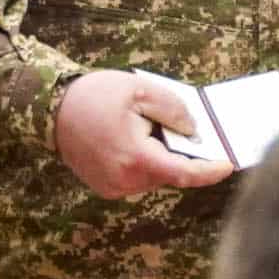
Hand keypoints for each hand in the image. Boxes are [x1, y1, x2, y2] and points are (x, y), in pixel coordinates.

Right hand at [52, 70, 231, 199]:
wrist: (51, 108)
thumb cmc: (95, 96)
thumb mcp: (142, 91)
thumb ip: (175, 111)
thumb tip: (194, 132)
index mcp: (136, 158)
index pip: (183, 173)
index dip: (209, 172)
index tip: (228, 165)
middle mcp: (125, 180)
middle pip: (169, 173)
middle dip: (178, 153)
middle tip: (172, 126)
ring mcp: (113, 187)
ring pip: (154, 176)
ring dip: (159, 157)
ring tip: (142, 128)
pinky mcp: (106, 188)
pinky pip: (137, 178)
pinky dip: (144, 162)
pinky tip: (131, 140)